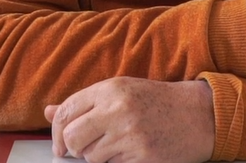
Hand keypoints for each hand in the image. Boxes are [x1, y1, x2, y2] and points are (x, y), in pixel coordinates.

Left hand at [44, 77, 213, 162]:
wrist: (197, 115)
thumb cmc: (156, 102)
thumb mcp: (120, 92)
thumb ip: (84, 103)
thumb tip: (48, 112)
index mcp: (110, 89)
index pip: (65, 112)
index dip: (56, 132)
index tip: (60, 144)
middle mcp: (118, 109)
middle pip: (73, 138)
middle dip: (73, 148)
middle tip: (83, 149)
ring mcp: (130, 134)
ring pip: (91, 157)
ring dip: (98, 157)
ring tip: (117, 145)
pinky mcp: (142, 156)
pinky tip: (130, 152)